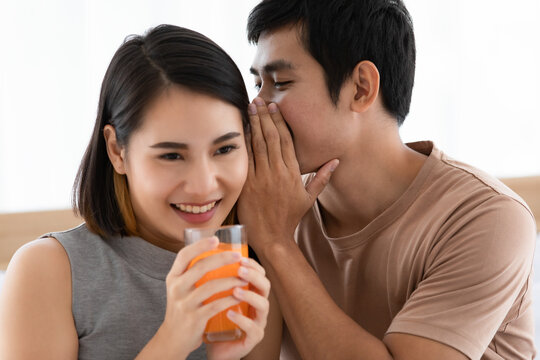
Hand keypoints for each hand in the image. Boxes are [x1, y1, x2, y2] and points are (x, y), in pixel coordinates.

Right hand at [158, 237, 247, 357]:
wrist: (173, 339)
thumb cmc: (182, 308)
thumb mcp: (180, 288)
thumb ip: (192, 272)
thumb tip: (216, 252)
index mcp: (173, 277)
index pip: (184, 255)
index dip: (200, 245)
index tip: (216, 239)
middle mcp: (176, 288)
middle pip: (200, 267)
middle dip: (222, 259)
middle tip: (238, 256)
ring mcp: (184, 304)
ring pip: (211, 286)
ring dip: (231, 280)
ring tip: (244, 278)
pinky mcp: (194, 319)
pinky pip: (216, 305)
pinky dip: (230, 299)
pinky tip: (240, 295)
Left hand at [206, 257, 270, 359]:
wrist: (213, 345)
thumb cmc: (213, 318)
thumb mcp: (211, 295)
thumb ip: (210, 278)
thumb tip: (198, 253)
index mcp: (250, 291)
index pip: (259, 273)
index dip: (253, 264)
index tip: (239, 257)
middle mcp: (257, 305)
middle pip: (265, 285)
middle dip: (254, 275)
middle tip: (240, 269)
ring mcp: (258, 321)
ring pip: (263, 305)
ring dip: (250, 295)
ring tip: (235, 290)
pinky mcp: (253, 338)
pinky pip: (253, 328)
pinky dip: (243, 320)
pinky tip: (230, 313)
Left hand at [237, 98, 338, 251]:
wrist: (272, 236)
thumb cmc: (289, 218)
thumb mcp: (309, 199)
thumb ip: (321, 178)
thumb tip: (335, 161)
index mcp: (293, 173)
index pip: (286, 141)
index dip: (279, 122)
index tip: (274, 108)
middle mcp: (278, 172)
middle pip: (271, 138)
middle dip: (265, 117)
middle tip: (259, 100)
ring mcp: (262, 177)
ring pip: (258, 144)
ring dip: (254, 124)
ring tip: (250, 108)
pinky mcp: (248, 184)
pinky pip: (246, 159)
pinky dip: (244, 143)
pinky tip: (241, 130)